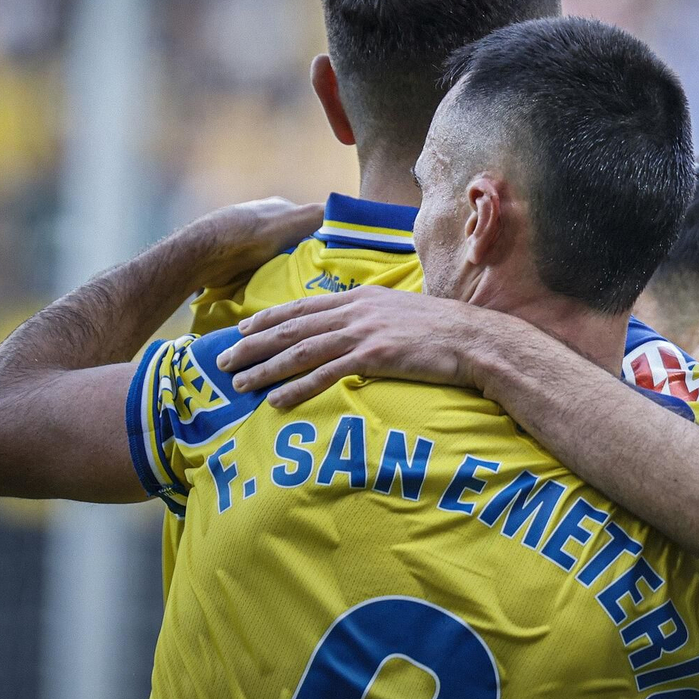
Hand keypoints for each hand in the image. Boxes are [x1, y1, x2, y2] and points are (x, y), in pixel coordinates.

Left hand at [180, 197, 323, 288]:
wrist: (203, 255)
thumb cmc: (249, 234)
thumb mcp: (292, 220)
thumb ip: (319, 214)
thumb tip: (350, 211)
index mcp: (278, 209)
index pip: (310, 224)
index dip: (323, 240)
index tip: (333, 260)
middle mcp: (262, 222)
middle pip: (293, 243)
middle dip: (303, 259)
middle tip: (317, 280)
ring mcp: (245, 242)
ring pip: (276, 259)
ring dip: (284, 273)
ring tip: (298, 292)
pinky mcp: (233, 261)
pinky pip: (258, 272)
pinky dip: (266, 282)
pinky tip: (273, 294)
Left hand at [215, 286, 508, 406]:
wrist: (475, 339)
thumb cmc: (445, 331)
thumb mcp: (403, 313)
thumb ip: (376, 319)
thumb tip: (359, 334)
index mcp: (362, 297)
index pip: (305, 307)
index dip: (270, 318)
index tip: (243, 330)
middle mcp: (357, 310)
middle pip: (294, 327)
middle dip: (254, 344)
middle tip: (223, 360)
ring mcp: (365, 332)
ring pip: (302, 350)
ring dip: (266, 368)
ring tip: (240, 383)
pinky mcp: (375, 356)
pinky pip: (327, 374)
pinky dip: (298, 387)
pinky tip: (278, 401)